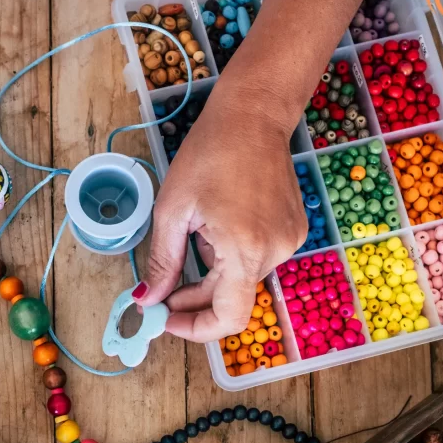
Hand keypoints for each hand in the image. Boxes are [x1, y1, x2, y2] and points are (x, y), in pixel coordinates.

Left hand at [133, 82, 306, 342]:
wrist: (253, 115)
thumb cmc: (209, 153)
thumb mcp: (172, 210)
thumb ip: (162, 262)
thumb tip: (149, 301)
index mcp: (245, 249)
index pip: (228, 318)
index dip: (195, 328)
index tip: (165, 319)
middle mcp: (275, 251)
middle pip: (231, 299)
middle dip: (193, 299)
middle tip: (160, 291)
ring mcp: (289, 242)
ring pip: (241, 280)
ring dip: (211, 272)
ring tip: (195, 233)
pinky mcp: (293, 231)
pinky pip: (255, 259)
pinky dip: (230, 256)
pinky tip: (217, 223)